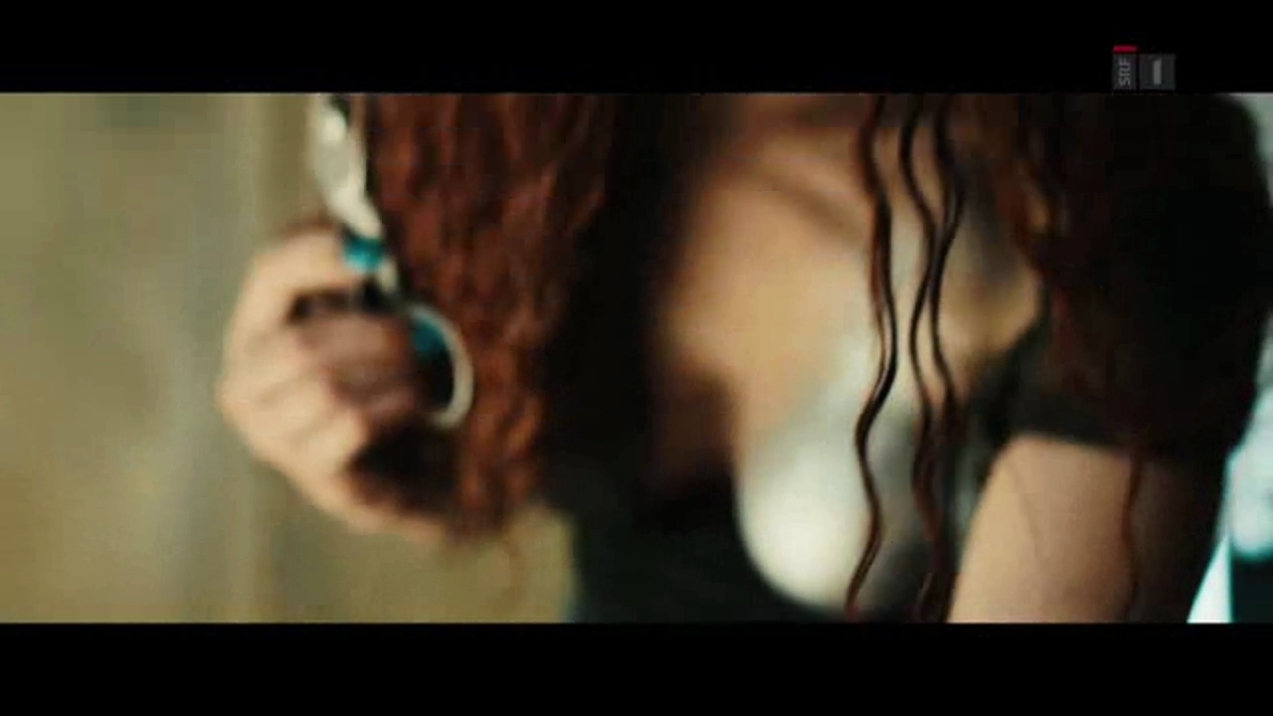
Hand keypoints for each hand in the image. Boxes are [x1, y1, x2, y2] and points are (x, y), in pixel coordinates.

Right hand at [217, 219, 442, 542]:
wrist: (441, 468)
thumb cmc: (402, 375)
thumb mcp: (382, 312)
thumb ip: (369, 269)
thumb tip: (374, 233)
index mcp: (258, 329)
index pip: (270, 274)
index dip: (317, 256)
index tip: (373, 256)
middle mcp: (246, 388)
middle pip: (298, 345)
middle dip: (371, 334)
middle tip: (418, 333)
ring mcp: (274, 441)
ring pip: (324, 389)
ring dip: (388, 373)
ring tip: (422, 369)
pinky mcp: (320, 482)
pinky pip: (348, 426)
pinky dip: (394, 406)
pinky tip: (418, 403)